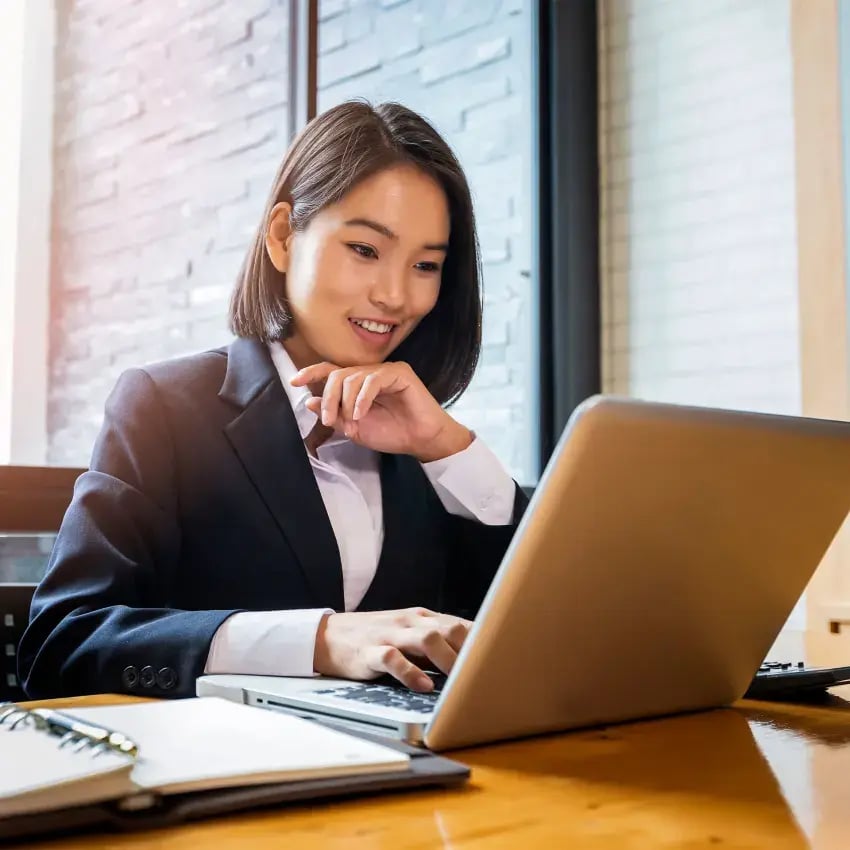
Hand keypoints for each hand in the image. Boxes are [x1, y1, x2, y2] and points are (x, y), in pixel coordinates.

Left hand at [290, 361, 472, 461]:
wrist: (421, 441)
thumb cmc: (392, 434)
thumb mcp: (355, 429)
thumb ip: (335, 415)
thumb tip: (310, 402)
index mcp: (359, 385)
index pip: (332, 372)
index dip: (312, 373)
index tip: (294, 382)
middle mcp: (370, 374)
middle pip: (339, 374)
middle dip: (330, 397)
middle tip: (331, 420)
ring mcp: (385, 371)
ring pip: (353, 376)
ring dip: (346, 401)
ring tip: (352, 420)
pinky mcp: (399, 373)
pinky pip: (372, 379)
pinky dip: (363, 397)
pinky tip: (361, 413)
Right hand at [313, 607, 472, 691]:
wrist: (328, 636)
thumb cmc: (376, 638)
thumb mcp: (409, 634)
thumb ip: (437, 644)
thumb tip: (472, 662)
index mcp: (423, 618)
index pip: (460, 624)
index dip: (483, 642)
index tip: (501, 662)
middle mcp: (410, 622)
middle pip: (449, 628)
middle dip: (470, 651)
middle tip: (484, 675)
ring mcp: (390, 634)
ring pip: (426, 639)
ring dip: (447, 660)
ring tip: (459, 681)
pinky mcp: (370, 652)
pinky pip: (393, 659)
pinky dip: (410, 673)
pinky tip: (423, 687)